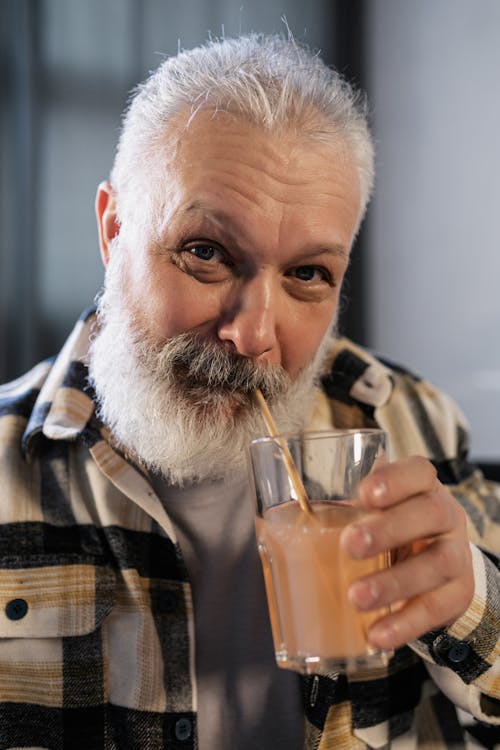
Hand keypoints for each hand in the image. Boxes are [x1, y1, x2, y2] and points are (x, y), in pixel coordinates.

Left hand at [340, 456, 473, 650]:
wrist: (434, 568)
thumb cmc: (387, 530)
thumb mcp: (370, 514)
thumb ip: (340, 512)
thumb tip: (272, 529)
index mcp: (421, 487)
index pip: (418, 471)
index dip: (395, 479)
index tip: (364, 494)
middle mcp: (445, 515)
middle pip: (431, 513)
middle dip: (389, 529)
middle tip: (349, 545)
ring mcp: (457, 554)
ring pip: (437, 563)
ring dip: (394, 582)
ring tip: (356, 597)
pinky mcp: (458, 594)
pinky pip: (436, 609)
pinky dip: (405, 624)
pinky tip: (376, 635)